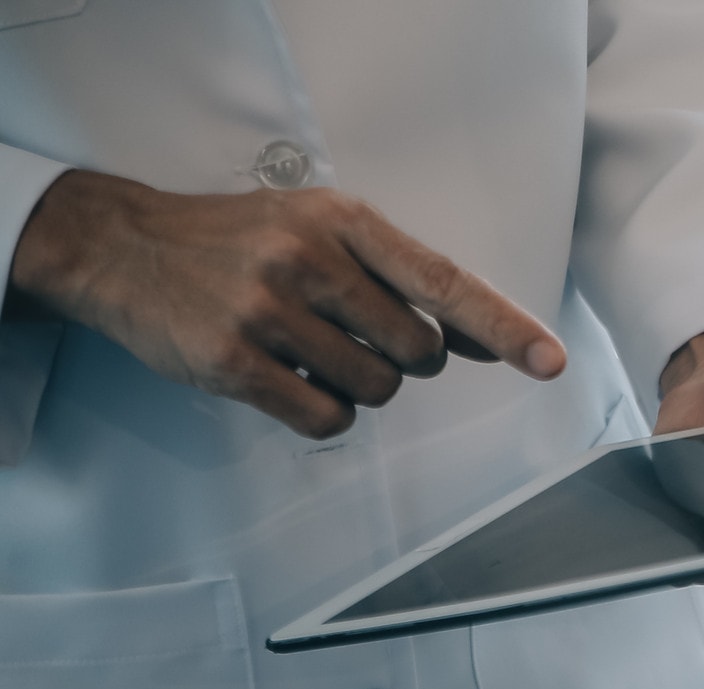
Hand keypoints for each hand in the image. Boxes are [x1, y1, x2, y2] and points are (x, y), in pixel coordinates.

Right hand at [4, 170, 563, 438]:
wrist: (121, 246)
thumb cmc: (240, 241)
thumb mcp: (321, 231)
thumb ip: (403, 282)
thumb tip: (490, 338)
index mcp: (342, 222)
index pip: (444, 281)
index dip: (503, 326)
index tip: (549, 361)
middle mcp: (308, 261)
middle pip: (419, 354)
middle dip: (402, 360)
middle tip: (347, 333)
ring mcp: (268, 312)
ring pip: (376, 391)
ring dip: (357, 385)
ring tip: (306, 348)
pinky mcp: (234, 362)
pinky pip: (326, 418)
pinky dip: (322, 411)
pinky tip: (284, 378)